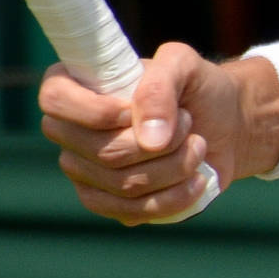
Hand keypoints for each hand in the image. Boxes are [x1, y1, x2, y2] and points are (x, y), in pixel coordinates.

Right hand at [38, 44, 277, 224]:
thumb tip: (150, 139)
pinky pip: (133, 211)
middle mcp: (71, 132)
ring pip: (125, 184)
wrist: (224, 124)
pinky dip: (175, 197)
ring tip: (198, 146)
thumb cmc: (197, 88)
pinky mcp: (108, 203)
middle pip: (104, 152)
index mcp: (76, 86)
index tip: (138, 110)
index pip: (54, 100)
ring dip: (176, 166)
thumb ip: (161, 85)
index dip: (98, 111)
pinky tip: (195, 179)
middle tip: (189, 122)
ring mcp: (84, 171)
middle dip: (163, 141)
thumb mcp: (184, 65)